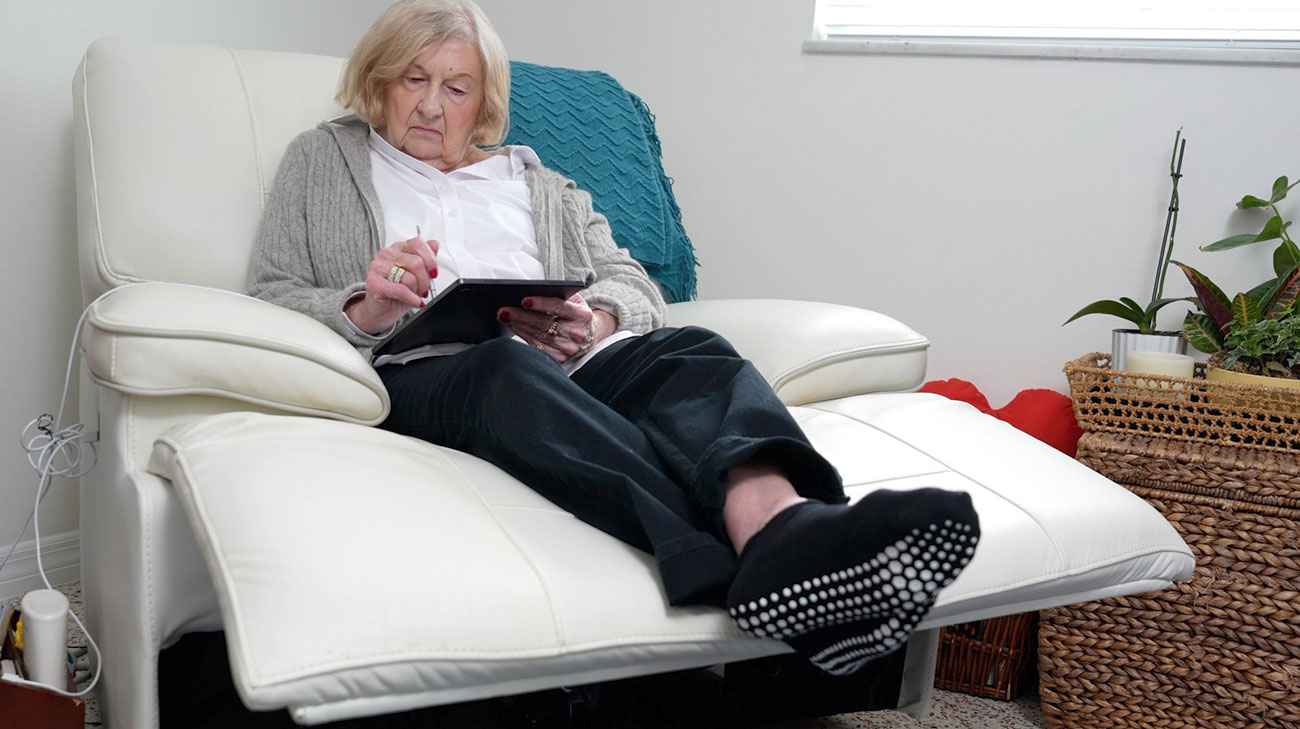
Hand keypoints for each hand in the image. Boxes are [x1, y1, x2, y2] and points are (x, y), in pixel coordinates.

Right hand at [345, 236, 438, 333]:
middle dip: (425, 280)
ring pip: (409, 277)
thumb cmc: (399, 293)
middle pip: (416, 262)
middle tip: (423, 289)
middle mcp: (387, 254)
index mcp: (399, 248)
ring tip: (414, 295)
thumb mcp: (418, 275)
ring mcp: (378, 267)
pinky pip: (400, 290)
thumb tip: (434, 244)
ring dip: (417, 290)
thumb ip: (426, 259)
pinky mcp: (373, 282)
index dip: (430, 259)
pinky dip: (411, 298)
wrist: (382, 311)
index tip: (433, 273)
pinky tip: (414, 301)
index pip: (417, 243)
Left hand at [497, 293, 616, 362]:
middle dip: (521, 316)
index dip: (542, 303)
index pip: (560, 307)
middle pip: (544, 324)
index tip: (524, 300)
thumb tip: (530, 291)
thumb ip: (558, 295)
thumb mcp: (575, 300)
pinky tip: (512, 327)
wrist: (590, 334)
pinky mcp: (560, 358)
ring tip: (503, 316)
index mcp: (582, 315)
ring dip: (517, 325)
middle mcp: (577, 333)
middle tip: (503, 309)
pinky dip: (522, 335)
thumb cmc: (576, 313)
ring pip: (537, 336)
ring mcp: (568, 348)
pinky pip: (536, 347)